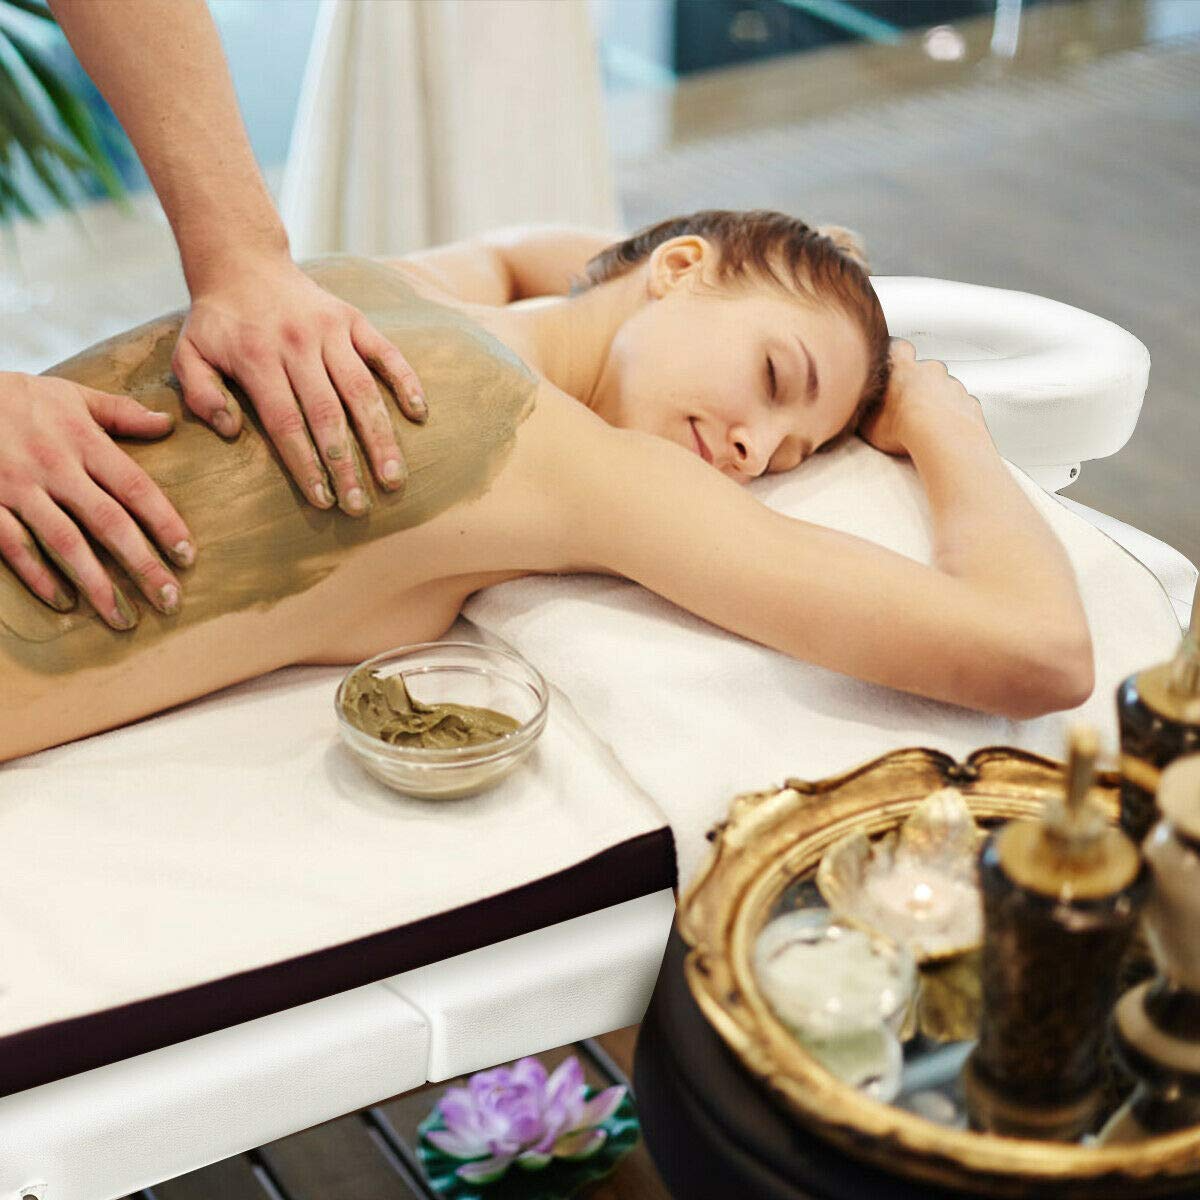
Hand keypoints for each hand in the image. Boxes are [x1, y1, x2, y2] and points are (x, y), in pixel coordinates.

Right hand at [0, 371, 193, 628]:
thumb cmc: (17, 398)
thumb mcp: (71, 395)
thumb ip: (121, 412)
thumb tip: (168, 424)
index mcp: (83, 441)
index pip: (135, 487)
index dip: (164, 523)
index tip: (187, 556)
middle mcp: (55, 467)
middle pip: (108, 522)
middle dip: (141, 564)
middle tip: (169, 600)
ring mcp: (18, 488)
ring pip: (64, 542)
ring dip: (96, 583)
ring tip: (122, 617)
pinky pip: (14, 545)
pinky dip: (38, 575)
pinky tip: (63, 602)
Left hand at [172, 253, 427, 514]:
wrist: (242, 262)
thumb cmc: (217, 322)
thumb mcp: (188, 354)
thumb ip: (201, 393)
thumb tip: (231, 430)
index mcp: (257, 357)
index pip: (287, 422)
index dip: (306, 465)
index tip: (322, 500)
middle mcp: (299, 343)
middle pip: (328, 415)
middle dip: (346, 465)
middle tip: (359, 505)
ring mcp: (331, 330)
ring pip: (362, 391)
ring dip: (380, 438)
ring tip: (393, 478)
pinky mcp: (354, 319)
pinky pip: (386, 352)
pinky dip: (405, 381)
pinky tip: (419, 415)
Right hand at [858, 339, 984, 455]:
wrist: (941, 438)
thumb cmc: (902, 428)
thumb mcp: (868, 421)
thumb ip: (868, 408)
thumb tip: (862, 409)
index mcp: (903, 369)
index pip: (899, 349)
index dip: (897, 356)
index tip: (894, 367)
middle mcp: (930, 371)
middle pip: (925, 369)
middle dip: (920, 384)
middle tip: (909, 407)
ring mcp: (952, 385)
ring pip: (944, 388)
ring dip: (937, 402)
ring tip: (927, 426)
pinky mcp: (969, 403)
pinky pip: (960, 405)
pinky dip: (954, 415)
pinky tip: (944, 432)